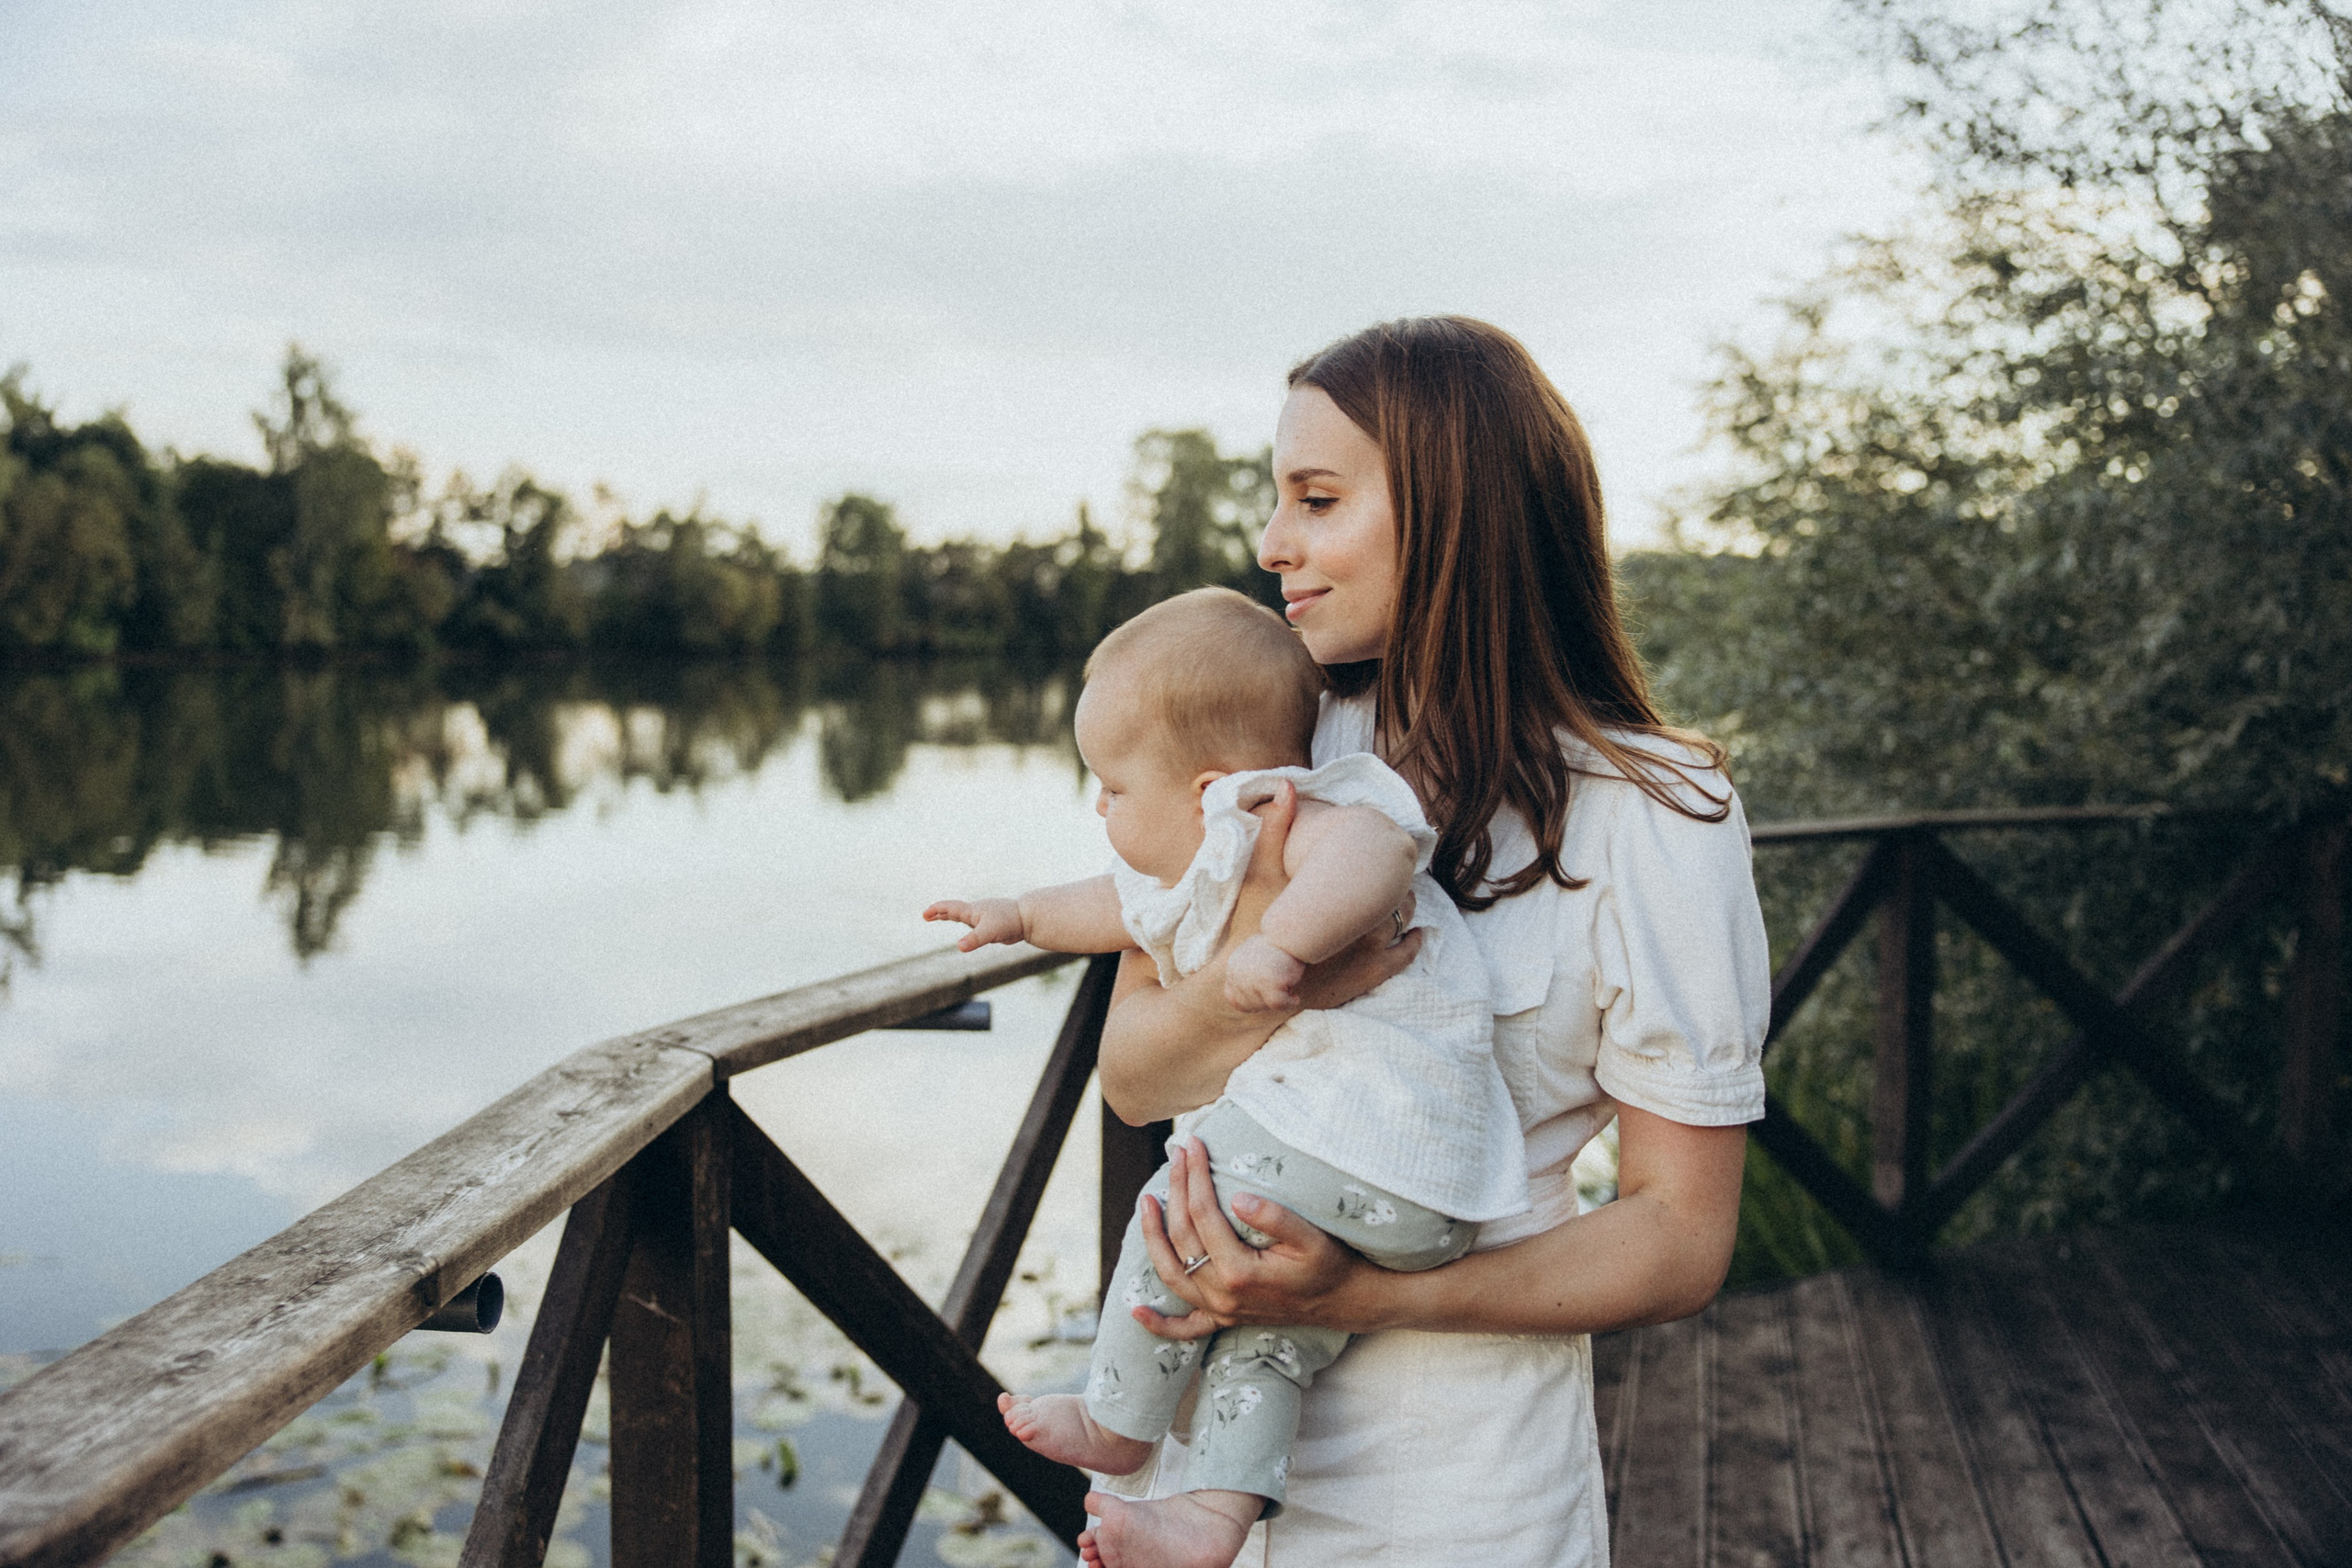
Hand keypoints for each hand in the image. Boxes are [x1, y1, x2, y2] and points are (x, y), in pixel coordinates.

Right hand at [921, 896, 1023, 950]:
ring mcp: (985, 918)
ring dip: (952, 916)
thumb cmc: (1009, 922)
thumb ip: (974, 939)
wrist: (1028, 919)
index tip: (925, 914)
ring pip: (964, 916)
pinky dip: (966, 925)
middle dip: (940, 913)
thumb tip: (959, 947)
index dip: (936, 910)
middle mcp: (977, 912)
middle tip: (927, 915)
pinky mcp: (993, 925)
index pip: (950, 908)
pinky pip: (975, 924)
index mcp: (973, 911)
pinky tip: (970, 929)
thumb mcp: (989, 932)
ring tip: (943, 917)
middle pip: (954, 910)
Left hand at [1129, 1137, 1369, 1339]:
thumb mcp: (1312, 1238)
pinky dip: (1158, 1324)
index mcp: (1240, 1272)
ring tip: (1147, 1202)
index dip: (1194, 1176)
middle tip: (1176, 1156)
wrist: (1348, 1301)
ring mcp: (1221, 1311)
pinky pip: (1185, 1329)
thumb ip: (1276, 1218)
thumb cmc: (1332, 1264)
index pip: (1204, 1214)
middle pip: (1183, 1236)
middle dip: (1176, 1190)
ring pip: (1172, 1274)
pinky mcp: (1226, 1320)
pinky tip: (1135, 1310)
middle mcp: (1223, 1295)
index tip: (1192, 1144)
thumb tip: (1238, 1198)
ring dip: (1153, 1239)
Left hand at [1222, 935, 1305, 1011]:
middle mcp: (1238, 974)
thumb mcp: (1255, 954)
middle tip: (1282, 988)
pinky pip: (1278, 1004)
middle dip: (1266, 1001)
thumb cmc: (1278, 944)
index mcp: (1233, 967)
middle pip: (1249, 1005)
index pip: (1233, 997)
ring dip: (1278, 1000)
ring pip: (1264, 1005)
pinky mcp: (1268, 982)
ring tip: (1288, 985)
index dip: (1250, 1001)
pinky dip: (1289, 1003)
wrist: (1291, 932)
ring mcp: (1252, 979)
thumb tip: (1250, 994)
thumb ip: (1249, 972)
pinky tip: (1295, 997)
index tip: (1266, 996)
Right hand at [1224, 782, 1418, 1011]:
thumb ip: (1275, 827)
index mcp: (1346, 900)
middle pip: (1399, 894)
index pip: (1386, 872)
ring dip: (1402, 906)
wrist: (1253, 982)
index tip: (1379, 849)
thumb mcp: (1259, 872)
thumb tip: (1287, 785)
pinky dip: (1411, 940)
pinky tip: (1412, 931)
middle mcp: (1365, 926)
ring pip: (1403, 920)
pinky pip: (1403, 955)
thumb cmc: (1251, 925)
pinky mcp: (1367, 977)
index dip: (1386, 860)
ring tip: (1392, 894)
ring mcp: (1370, 955)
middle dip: (1395, 882)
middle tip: (1386, 871)